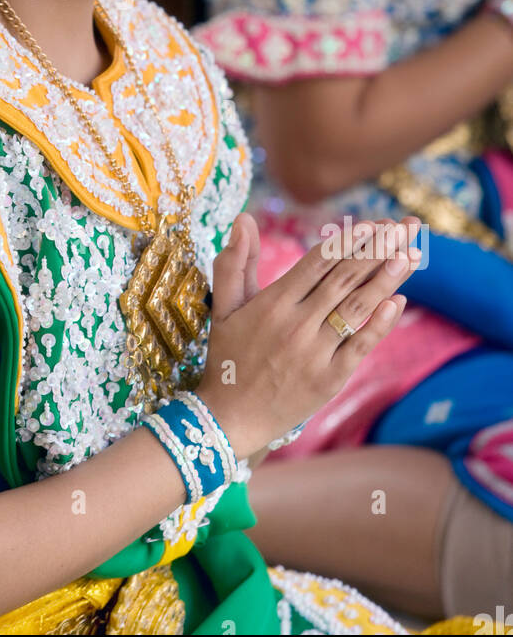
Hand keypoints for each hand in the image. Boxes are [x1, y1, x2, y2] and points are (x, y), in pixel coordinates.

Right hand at [196, 215, 420, 459]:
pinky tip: (398, 301)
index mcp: (273, 303)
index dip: (347, 241)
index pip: (318, 263)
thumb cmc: (227, 357)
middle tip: (404, 229)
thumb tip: (242, 218)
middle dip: (377, 250)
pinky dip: (380, 324)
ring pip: (357, 309)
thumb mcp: (224, 306)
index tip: (372, 224)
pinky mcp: (330, 380)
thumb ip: (233, 261)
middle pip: (344, 279)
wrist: (231, 417)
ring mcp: (315, 353)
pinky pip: (360, 347)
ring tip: (411, 255)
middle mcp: (297, 325)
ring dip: (386, 280)